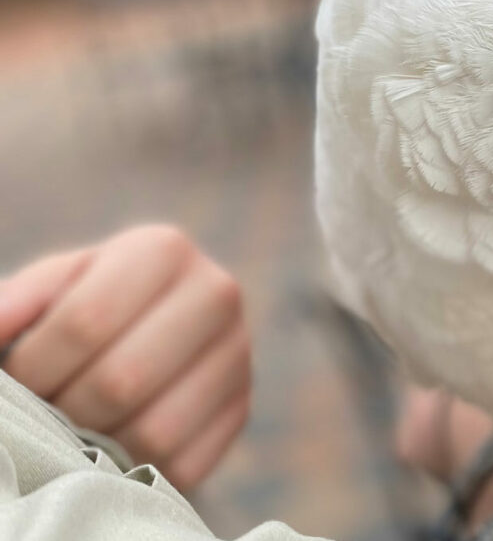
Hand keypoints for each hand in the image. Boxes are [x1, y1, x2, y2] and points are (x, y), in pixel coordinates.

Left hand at [0, 225, 250, 489]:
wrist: (163, 328)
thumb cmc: (95, 306)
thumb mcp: (58, 287)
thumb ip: (20, 302)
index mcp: (164, 249)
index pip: (86, 320)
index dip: (35, 366)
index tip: (17, 383)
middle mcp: (216, 292)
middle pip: (122, 380)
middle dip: (65, 411)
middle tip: (47, 412)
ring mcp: (239, 352)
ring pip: (155, 430)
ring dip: (100, 446)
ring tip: (79, 429)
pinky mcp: (244, 406)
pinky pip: (183, 463)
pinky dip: (139, 468)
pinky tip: (118, 445)